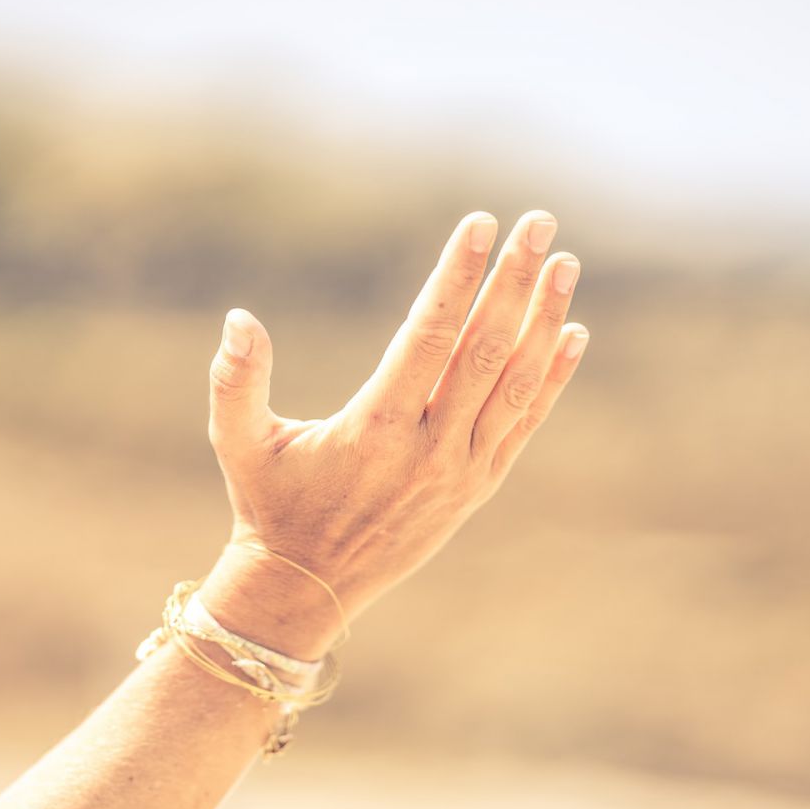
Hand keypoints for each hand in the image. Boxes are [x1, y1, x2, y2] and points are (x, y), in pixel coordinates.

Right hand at [196, 210, 587, 658]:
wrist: (309, 586)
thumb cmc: (269, 503)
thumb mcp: (239, 442)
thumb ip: (236, 380)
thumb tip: (238, 318)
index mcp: (374, 429)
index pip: (428, 336)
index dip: (457, 277)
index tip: (481, 226)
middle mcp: (427, 449)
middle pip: (484, 350)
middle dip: (514, 282)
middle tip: (539, 222)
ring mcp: (460, 469)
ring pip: (516, 385)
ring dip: (544, 320)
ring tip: (565, 263)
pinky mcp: (478, 486)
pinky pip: (525, 424)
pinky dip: (553, 378)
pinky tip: (573, 332)